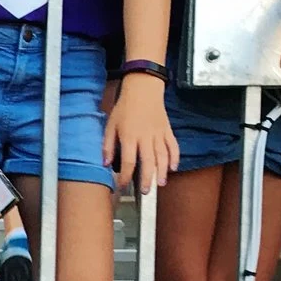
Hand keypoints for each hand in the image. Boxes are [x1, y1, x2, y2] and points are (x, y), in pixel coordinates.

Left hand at [103, 75, 176, 190]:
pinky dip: (175, 157)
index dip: (124, 176)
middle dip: (147, 179)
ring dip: (162, 171)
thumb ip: (107, 145)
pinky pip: (173, 146)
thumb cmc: (125, 107)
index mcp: (129, 136)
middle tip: (145, 192)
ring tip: (161, 184)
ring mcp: (158, 134)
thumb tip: (105, 163)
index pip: (128, 161)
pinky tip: (173, 167)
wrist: (143, 89)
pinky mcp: (167, 130)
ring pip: (163, 156)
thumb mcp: (110, 125)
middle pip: (148, 162)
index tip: (122, 185)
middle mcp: (145, 137)